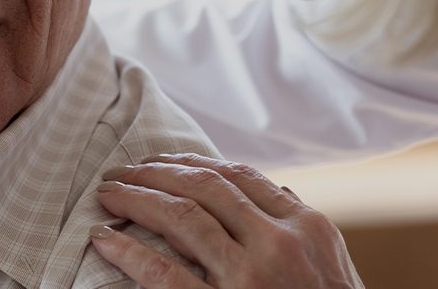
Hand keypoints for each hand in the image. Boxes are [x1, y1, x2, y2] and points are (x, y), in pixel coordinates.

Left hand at [90, 153, 361, 287]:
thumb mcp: (333, 268)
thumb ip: (301, 231)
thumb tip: (277, 191)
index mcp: (308, 228)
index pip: (240, 176)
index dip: (193, 162)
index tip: (161, 160)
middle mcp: (279, 245)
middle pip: (205, 187)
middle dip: (155, 172)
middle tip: (122, 171)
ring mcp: (249, 278)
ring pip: (181, 216)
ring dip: (136, 198)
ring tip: (108, 194)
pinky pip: (162, 274)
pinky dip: (127, 251)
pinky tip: (103, 239)